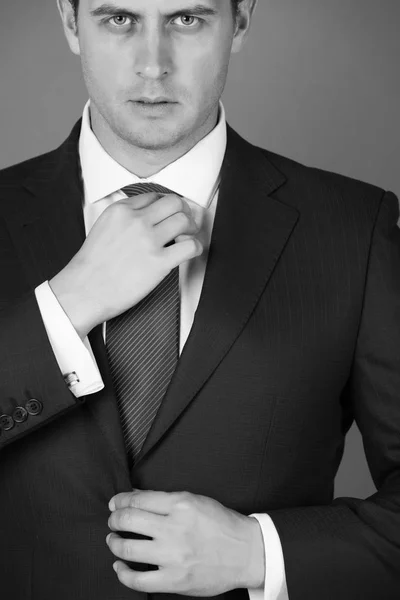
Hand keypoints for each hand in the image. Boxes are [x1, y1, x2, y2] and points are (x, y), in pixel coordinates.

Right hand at [49, 193, 202, 338]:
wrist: (84, 291)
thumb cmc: (91, 267)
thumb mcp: (102, 229)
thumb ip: (123, 220)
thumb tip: (145, 219)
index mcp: (120, 211)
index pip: (154, 196)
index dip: (166, 205)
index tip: (170, 214)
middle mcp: (136, 221)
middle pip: (174, 203)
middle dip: (184, 211)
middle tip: (186, 222)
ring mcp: (148, 240)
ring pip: (185, 220)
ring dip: (192, 228)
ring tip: (188, 237)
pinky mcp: (159, 261)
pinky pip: (190, 246)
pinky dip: (196, 247)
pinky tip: (190, 252)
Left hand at [106, 489, 264, 594]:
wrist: (246, 552)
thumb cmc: (222, 524)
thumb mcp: (195, 500)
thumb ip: (165, 500)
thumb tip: (135, 496)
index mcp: (181, 504)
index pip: (138, 499)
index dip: (120, 501)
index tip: (115, 503)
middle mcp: (174, 529)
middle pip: (128, 520)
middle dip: (114, 519)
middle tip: (113, 520)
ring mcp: (173, 556)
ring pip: (128, 548)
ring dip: (114, 543)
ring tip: (114, 541)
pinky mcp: (174, 580)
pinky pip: (138, 580)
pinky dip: (123, 573)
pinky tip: (120, 567)